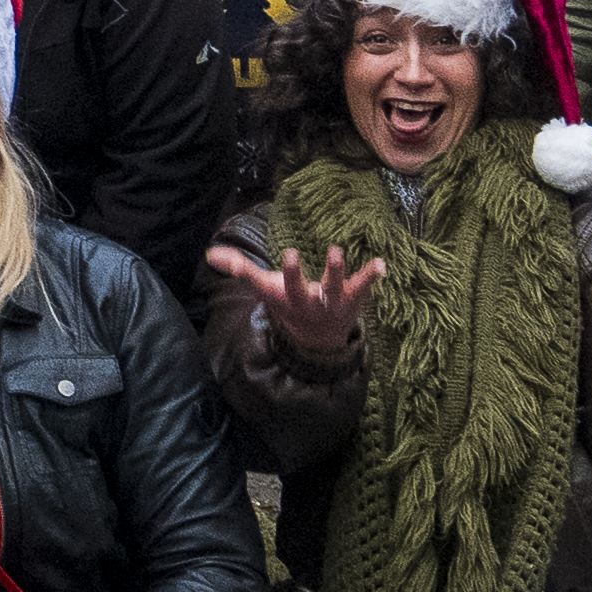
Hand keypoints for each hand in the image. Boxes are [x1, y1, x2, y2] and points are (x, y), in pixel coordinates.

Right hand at [204, 240, 375, 360]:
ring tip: (335, 251)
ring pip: (332, 289)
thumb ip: (240, 270)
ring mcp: (331, 303)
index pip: (270, 285)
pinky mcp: (352, 299)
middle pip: (299, 291)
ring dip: (334, 271)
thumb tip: (210, 254)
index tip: (269, 255)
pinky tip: (381, 263)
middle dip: (293, 276)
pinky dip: (371, 276)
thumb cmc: (289, 304)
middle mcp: (307, 303)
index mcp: (285, 298)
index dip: (266, 273)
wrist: (318, 340)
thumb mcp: (266, 288)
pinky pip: (362, 287)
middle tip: (288, 255)